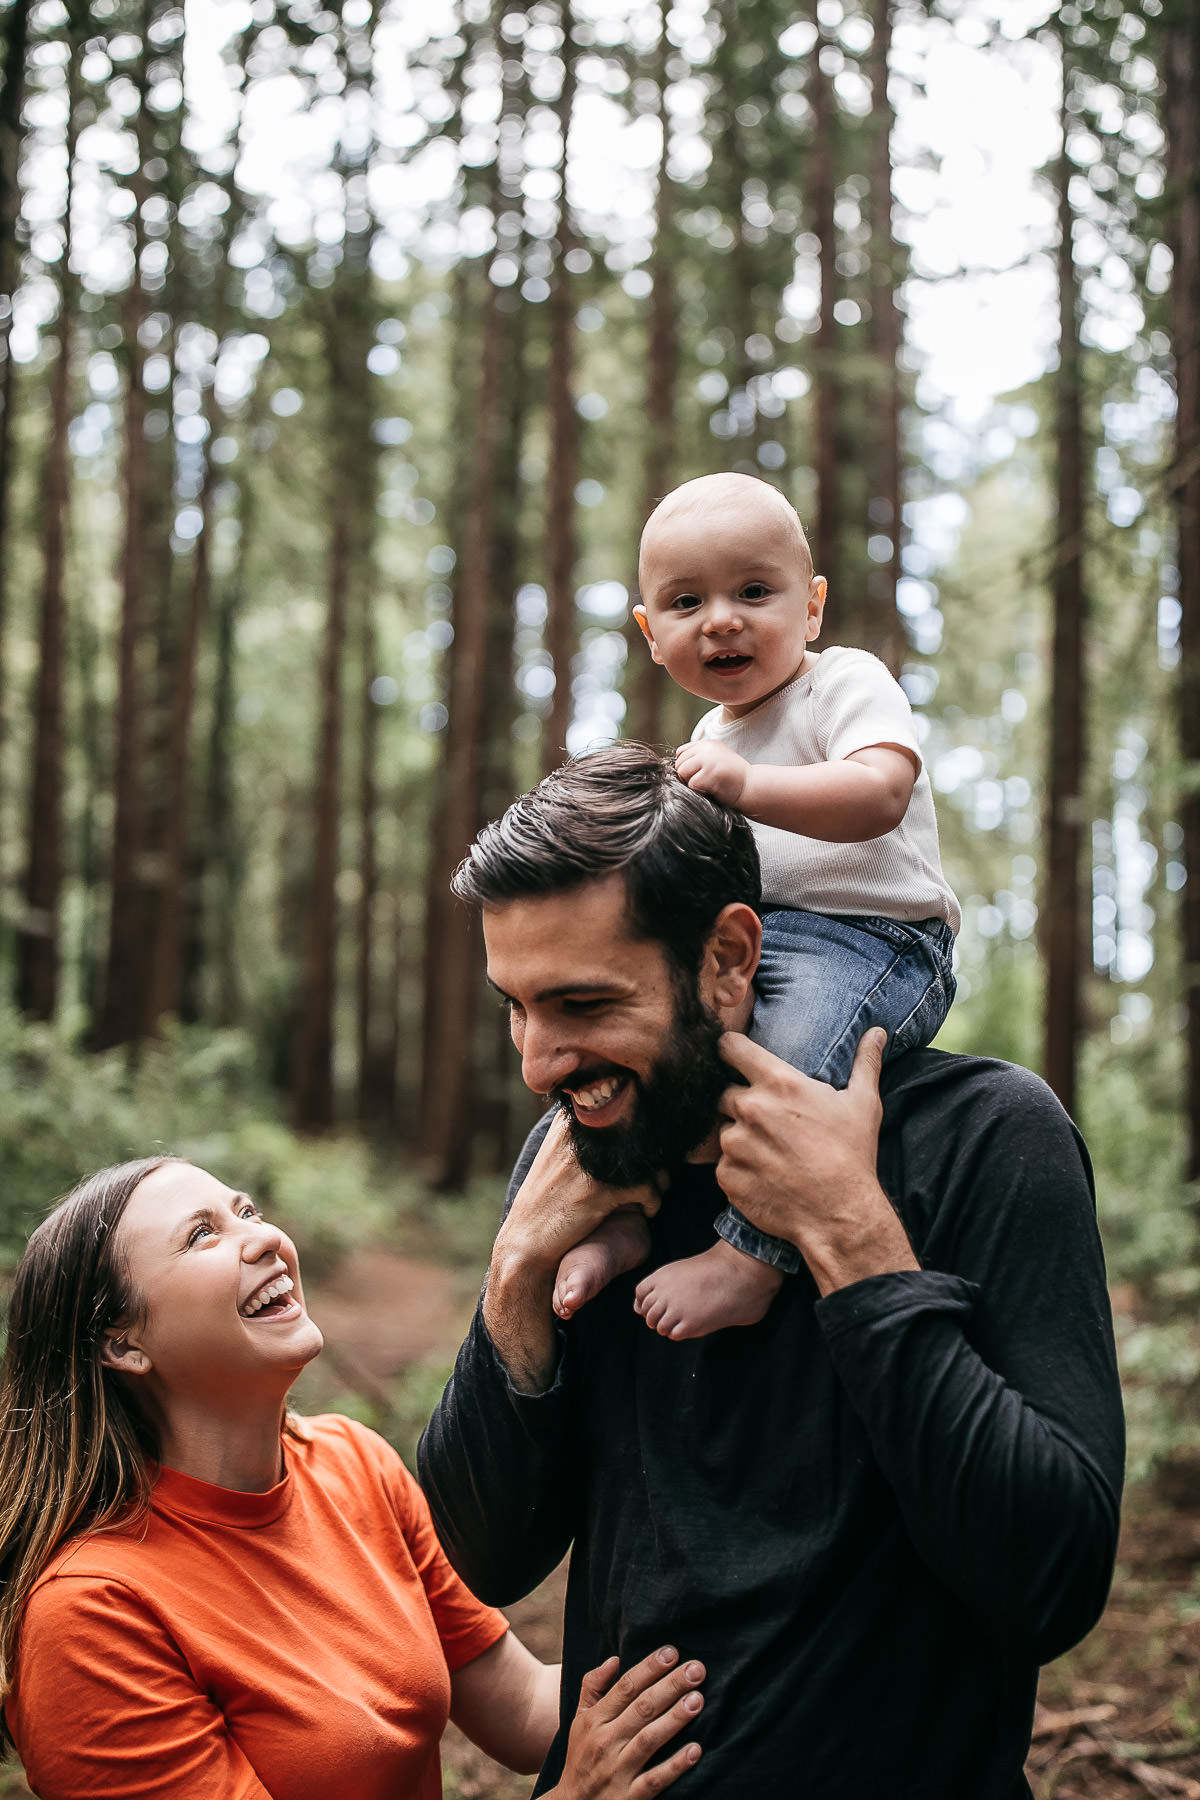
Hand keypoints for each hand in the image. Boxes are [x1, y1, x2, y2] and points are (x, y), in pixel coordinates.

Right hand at [500, 1112, 660, 1280]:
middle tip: (653, 1179)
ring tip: (649, 1196)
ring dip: (659, 1180)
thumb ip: (591, 1134)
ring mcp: (588, 1159)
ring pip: (649, 1159)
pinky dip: (654, 1201)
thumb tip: (638, 1119)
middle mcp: (578, 1131)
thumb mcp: (562, 1154)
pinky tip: (646, 1211)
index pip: (626, 1110)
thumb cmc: (551, 1199)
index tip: (644, 1159)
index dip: (644, 1134)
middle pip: (642, 1132)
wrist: (527, 1241)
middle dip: (653, 1159)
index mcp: (570, 1119)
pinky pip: (648, 1187)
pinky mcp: (599, 1189)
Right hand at [548, 1646, 704, 1798]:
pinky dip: (676, 1765)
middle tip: (696, 1669)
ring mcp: (618, 1771)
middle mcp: (606, 1742)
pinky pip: (656, 1779)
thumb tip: (614, 1659)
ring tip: (698, 1699)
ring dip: (675, 1719)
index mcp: (594, 1720)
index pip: (625, 1687)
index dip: (649, 1668)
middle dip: (671, 1686)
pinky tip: (695, 1750)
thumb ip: (593, 1687)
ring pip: (650, 1739)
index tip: (672, 1652)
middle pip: (642, 1708)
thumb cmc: (581, 1756)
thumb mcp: (580, 1720)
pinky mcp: (631, 1797)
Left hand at [674, 740, 749, 807]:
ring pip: (682, 771)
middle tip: (701, 783)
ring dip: (691, 783)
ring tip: (706, 785)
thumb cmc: (734, 778)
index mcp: (708, 744)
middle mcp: (707, 748)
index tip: (697, 774)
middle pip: (679, 762)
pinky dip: (699, 791)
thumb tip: (678, 767)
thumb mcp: (717, 759)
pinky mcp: (711, 772)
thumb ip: (700, 758)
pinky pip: (691, 784)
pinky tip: (712, 789)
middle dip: (686, 776)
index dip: (685, 765)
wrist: (753, 786)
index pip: (681, 752)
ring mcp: (709, 759)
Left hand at [716, 1029, 918, 1296]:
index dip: (730, 1050)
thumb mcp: (863, 1104)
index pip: (730, 1047)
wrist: (840, 1215)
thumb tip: (876, 1032)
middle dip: (741, 1103)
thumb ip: (865, 1062)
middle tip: (770, 1123)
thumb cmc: (853, 1156)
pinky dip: (739, 1170)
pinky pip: (723, 1165)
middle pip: (725, 1093)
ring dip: (740, 1139)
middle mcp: (750, 1108)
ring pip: (725, 1131)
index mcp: (778, 1082)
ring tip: (772, 1155)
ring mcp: (734, 1144)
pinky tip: (765, 1177)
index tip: (734, 1057)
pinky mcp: (726, 1176)